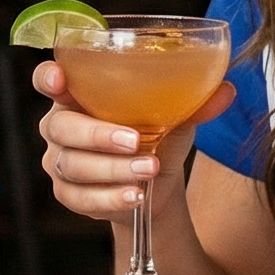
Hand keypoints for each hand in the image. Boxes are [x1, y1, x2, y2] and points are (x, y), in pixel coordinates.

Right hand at [33, 57, 234, 227]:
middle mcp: (61, 125)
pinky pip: (80, 196)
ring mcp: (60, 160)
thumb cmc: (158, 137)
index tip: (59, 80)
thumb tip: (226, 89)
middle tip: (135, 139)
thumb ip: (193, 102)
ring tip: (148, 169)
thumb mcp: (175, 117)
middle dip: (98, 134)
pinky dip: (110, 196)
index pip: (48, 78)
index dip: (48, 77)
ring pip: (73, 164)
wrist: (156, 186)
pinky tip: (135, 194)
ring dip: (113, 169)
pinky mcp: (67, 193)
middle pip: (62, 127)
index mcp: (79, 93)